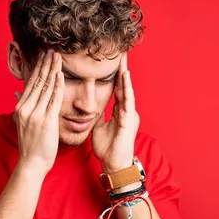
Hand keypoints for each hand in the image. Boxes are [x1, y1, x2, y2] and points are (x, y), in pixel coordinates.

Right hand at [13, 49, 64, 174]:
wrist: (32, 163)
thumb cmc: (31, 145)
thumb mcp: (21, 122)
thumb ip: (21, 105)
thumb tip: (17, 91)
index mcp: (20, 108)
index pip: (31, 83)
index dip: (38, 68)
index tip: (43, 56)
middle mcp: (26, 108)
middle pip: (38, 82)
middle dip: (45, 65)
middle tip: (52, 51)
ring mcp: (36, 114)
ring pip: (46, 87)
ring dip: (52, 70)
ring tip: (57, 57)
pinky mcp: (47, 120)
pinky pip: (53, 99)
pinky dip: (57, 86)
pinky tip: (61, 75)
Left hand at [92, 53, 139, 172]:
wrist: (113, 164)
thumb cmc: (107, 148)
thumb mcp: (98, 127)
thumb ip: (97, 115)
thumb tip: (89, 106)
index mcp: (120, 112)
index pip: (117, 90)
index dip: (115, 76)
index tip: (113, 61)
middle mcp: (126, 111)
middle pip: (124, 87)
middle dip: (122, 71)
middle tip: (121, 53)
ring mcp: (129, 115)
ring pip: (127, 91)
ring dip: (125, 76)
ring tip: (123, 61)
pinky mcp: (129, 121)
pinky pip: (127, 101)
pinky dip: (126, 89)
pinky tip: (125, 78)